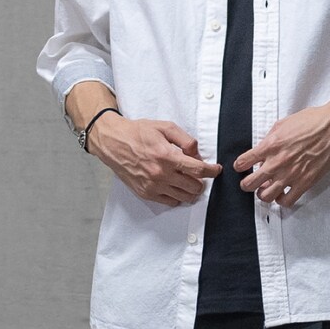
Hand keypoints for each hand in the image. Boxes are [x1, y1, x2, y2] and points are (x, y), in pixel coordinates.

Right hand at [93, 116, 220, 205]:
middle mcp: (160, 174)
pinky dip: (177, 196)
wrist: (113, 142)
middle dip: (201, 181)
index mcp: (166, 156)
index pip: (198, 170)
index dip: (211, 171)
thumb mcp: (165, 127)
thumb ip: (186, 140)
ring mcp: (153, 186)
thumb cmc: (138, 132)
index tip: (216, 170)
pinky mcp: (146, 193)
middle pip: (194, 187)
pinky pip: (170, 202)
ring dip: (191, 190)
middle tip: (198, 174)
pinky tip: (175, 186)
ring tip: (188, 180)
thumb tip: (197, 155)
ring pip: (184, 197)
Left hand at [233, 100, 329, 206]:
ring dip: (263, 194)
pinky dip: (281, 200)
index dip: (240, 166)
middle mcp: (277, 163)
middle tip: (249, 183)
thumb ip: (270, 139)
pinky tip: (283, 194)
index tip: (242, 167)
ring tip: (266, 190)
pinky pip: (286, 201)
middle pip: (250, 184)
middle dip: (247, 184)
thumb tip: (263, 149)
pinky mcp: (304, 183)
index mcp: (269, 146)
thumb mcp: (283, 124)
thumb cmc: (313, 122)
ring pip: (266, 196)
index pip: (243, 162)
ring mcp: (290, 175)